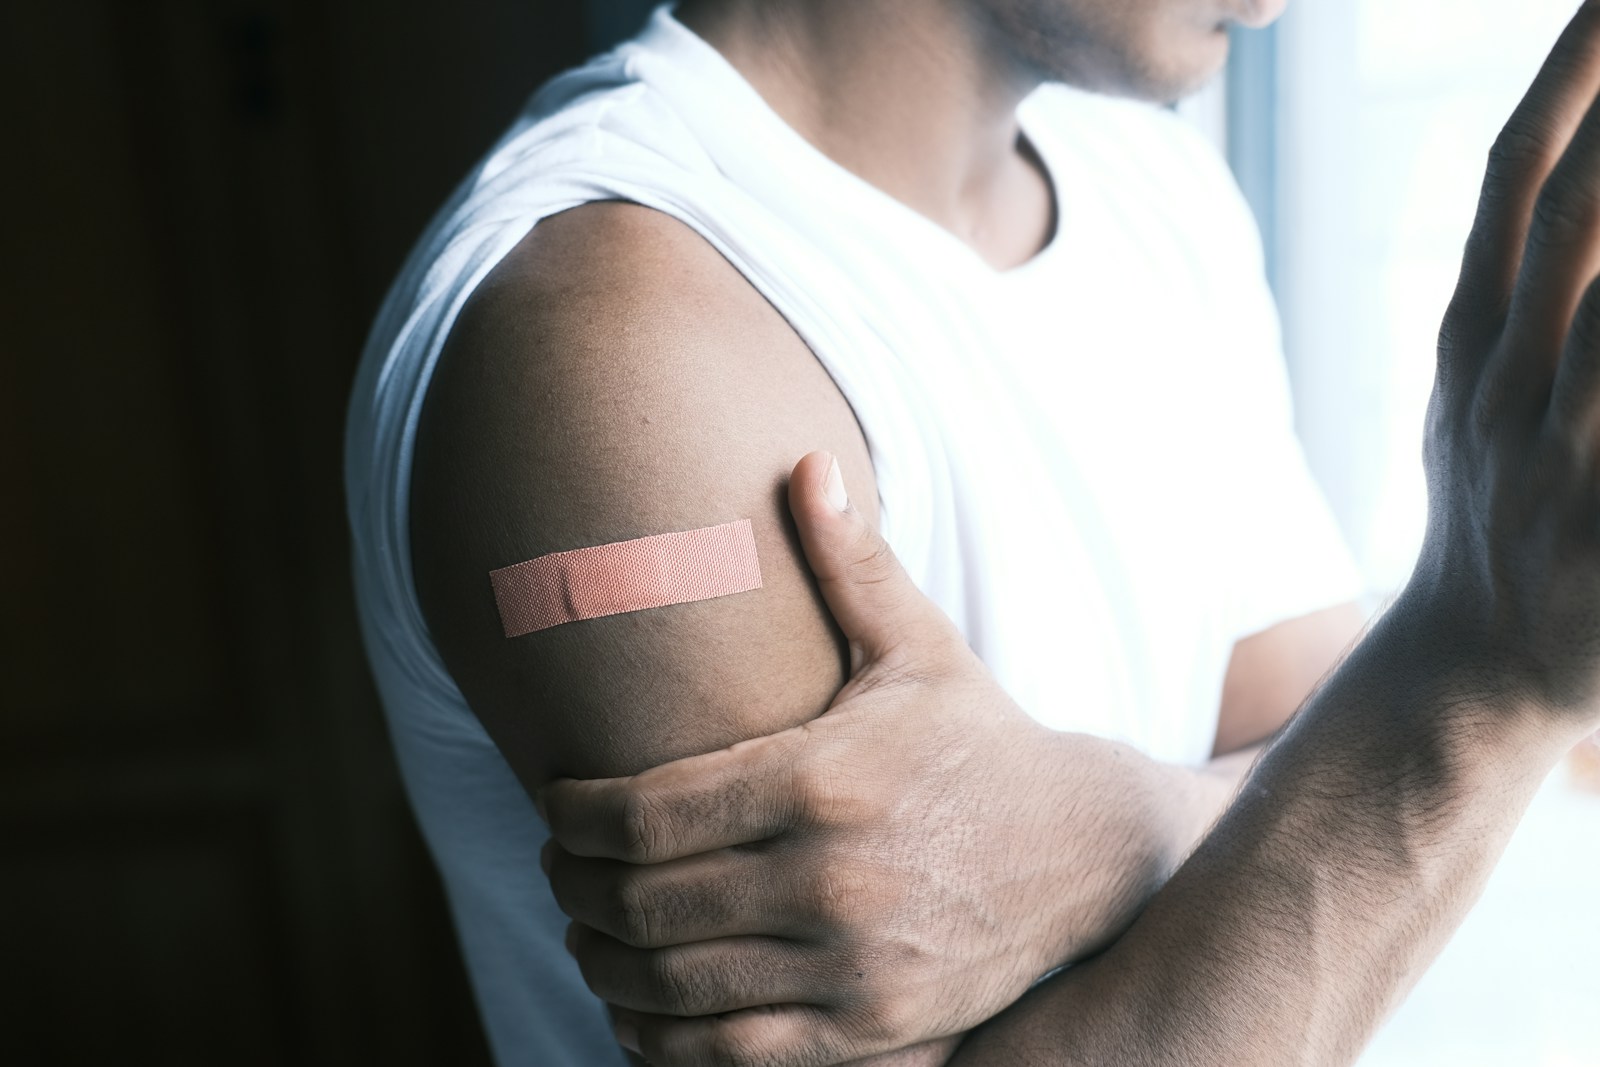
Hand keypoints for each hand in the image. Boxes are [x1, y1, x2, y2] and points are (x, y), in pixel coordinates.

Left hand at [539, 452, 1198, 1066]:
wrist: (1089, 853)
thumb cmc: (980, 742)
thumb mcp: (919, 648)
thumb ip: (851, 563)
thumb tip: (804, 459)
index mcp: (822, 777)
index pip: (642, 813)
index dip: (570, 817)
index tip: (553, 807)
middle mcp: (831, 880)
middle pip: (641, 903)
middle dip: (572, 888)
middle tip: (556, 870)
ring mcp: (854, 966)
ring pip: (673, 987)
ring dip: (603, 964)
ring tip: (587, 935)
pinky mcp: (875, 1031)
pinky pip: (734, 1056)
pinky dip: (664, 1042)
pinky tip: (640, 1011)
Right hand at [1410, 0, 1599, 735]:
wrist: (1470, 671)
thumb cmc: (1493, 524)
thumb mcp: (1467, 404)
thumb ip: (1507, 302)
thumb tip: (1541, 188)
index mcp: (1470, 343)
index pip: (1515, 177)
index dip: (1570, 72)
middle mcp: (1507, 380)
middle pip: (1576, 207)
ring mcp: (1559, 450)